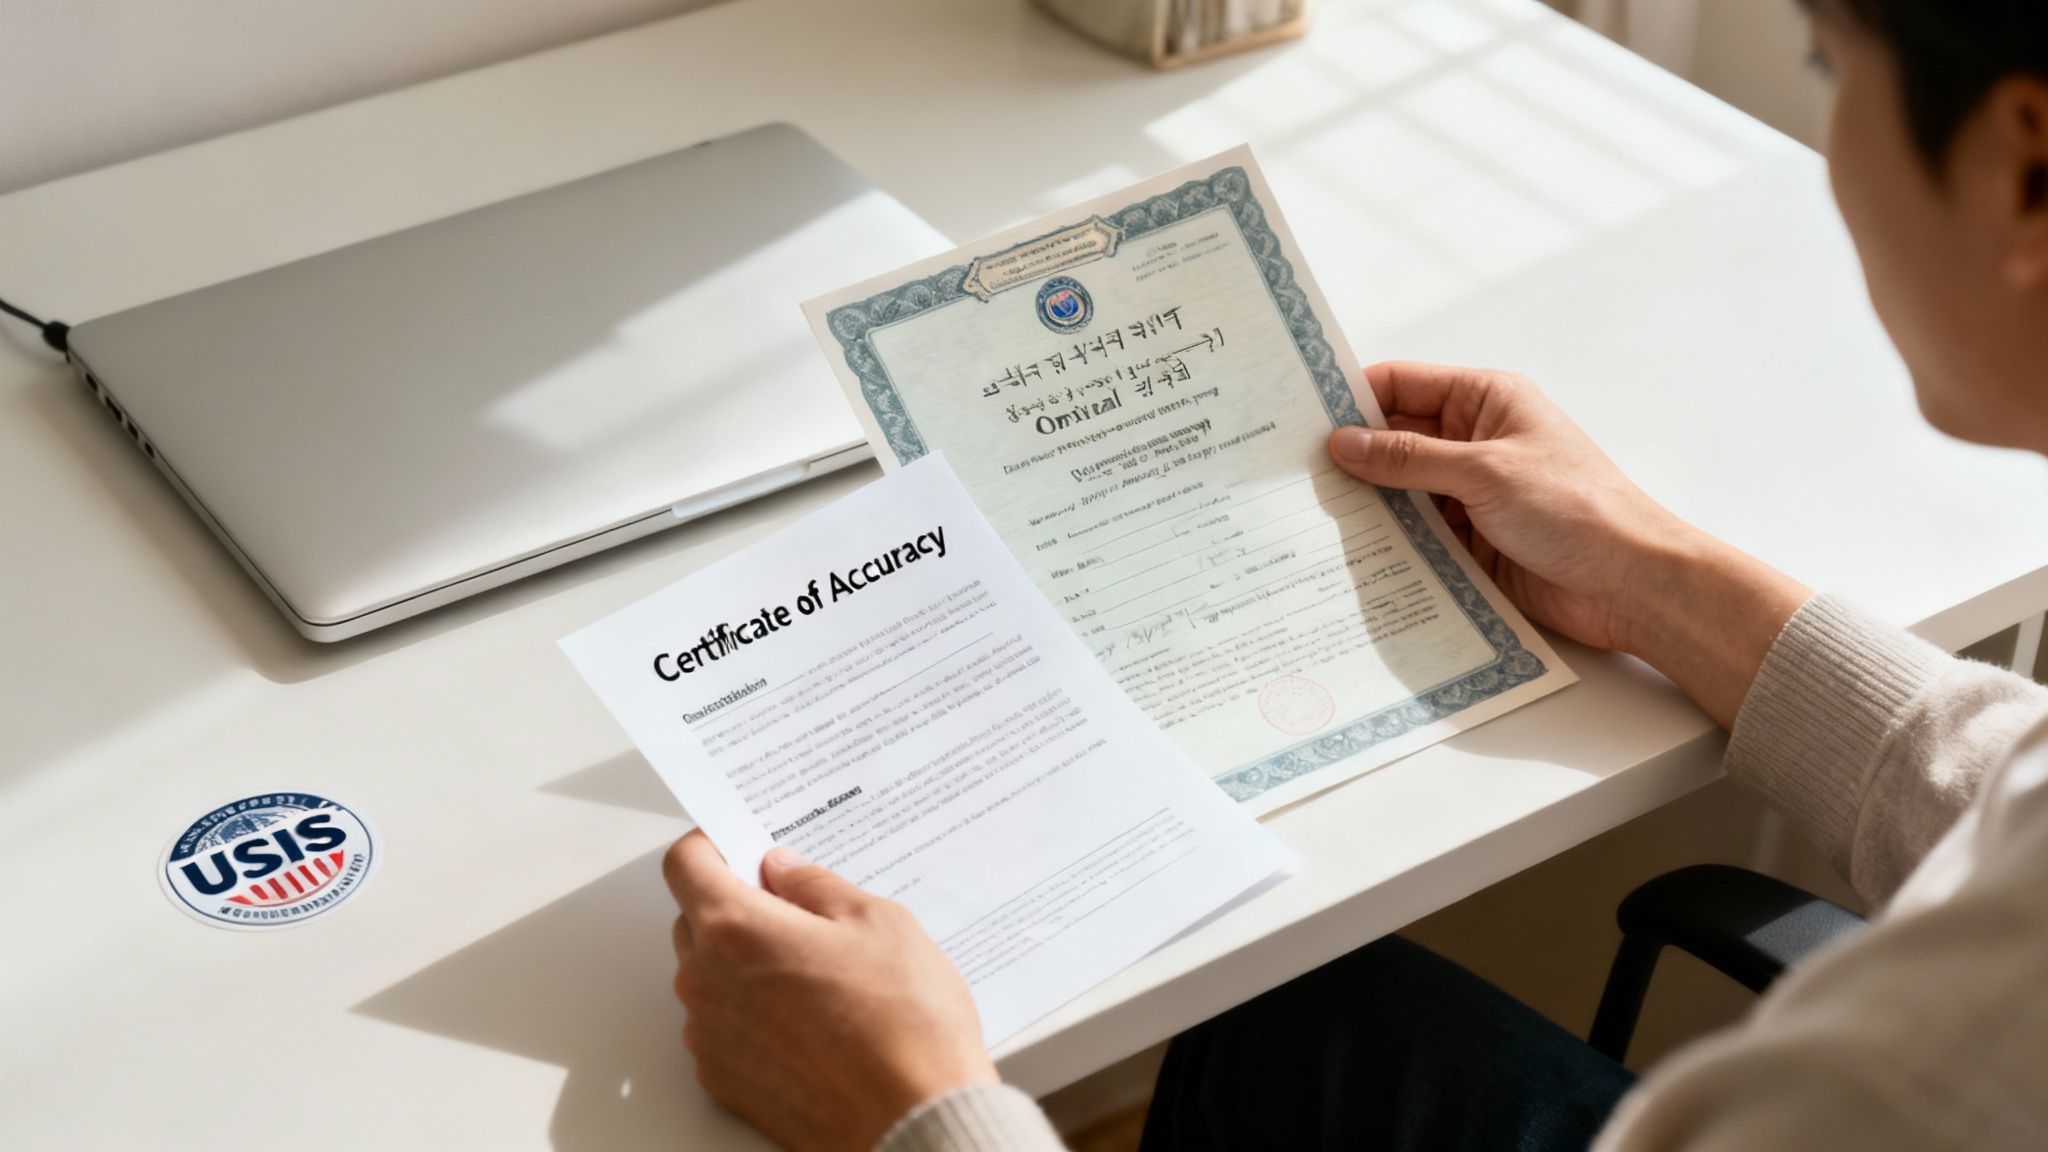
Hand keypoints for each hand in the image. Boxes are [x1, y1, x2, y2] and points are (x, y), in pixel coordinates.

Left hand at [664, 832, 996, 1151]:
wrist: (912, 1123)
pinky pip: (723, 1028)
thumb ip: (817, 887)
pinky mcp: (725, 1083)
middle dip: (736, 905)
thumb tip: (784, 871)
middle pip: (694, 920)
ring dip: (745, 964)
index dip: (711, 845)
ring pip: (709, 977)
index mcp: (736, 930)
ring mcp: (710, 1039)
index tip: (739, 845)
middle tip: (800, 910)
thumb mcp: (877, 923)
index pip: (685, 864)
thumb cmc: (903, 1027)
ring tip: (819, 975)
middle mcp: (706, 984)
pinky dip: (752, 1015)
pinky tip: (812, 1021)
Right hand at [1329, 362, 1808, 726]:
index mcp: (1486, 400)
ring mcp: (1469, 493)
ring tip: (1304, 513)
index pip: (1403, 384)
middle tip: (1287, 471)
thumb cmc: (1576, 508)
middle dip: (1349, 453)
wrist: (1629, 583)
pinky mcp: (1468, 541)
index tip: (1299, 416)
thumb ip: (1409, 458)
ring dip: (1364, 502)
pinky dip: (1385, 541)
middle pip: (1394, 438)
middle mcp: (1474, 440)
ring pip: (1399, 490)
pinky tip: (1345, 552)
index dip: (1352, 396)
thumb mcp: (1485, 472)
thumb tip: (1343, 442)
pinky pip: (1414, 534)